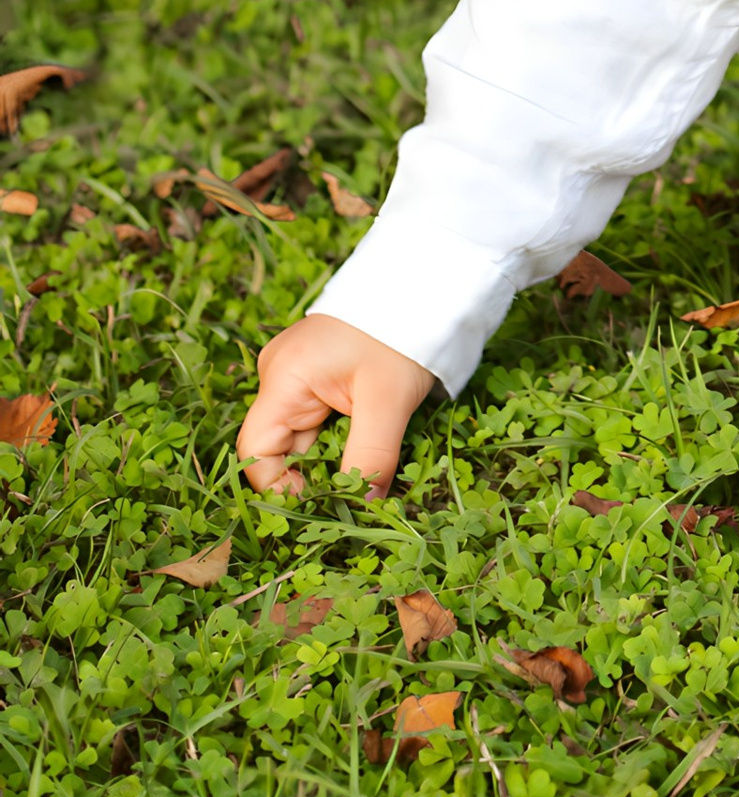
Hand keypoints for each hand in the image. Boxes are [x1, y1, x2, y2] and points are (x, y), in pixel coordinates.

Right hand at [236, 313, 438, 496]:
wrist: (422, 286)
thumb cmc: (401, 334)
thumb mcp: (389, 401)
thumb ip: (372, 458)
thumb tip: (364, 510)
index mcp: (284, 377)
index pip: (256, 450)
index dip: (279, 487)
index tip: (320, 504)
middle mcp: (279, 376)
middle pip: (279, 446)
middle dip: (311, 477)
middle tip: (349, 498)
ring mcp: (297, 375)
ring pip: (301, 438)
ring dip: (328, 460)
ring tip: (361, 475)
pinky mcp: (317, 375)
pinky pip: (316, 421)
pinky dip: (336, 440)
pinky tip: (362, 448)